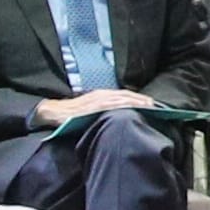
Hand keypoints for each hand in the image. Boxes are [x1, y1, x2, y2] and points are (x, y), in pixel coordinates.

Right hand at [36, 88, 155, 126]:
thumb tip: (121, 114)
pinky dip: (122, 106)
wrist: (54, 112)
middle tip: (155, 105)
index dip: (138, 98)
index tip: (151, 103)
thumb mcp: (91, 107)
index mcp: (102, 94)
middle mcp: (102, 95)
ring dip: (136, 102)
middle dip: (141, 100)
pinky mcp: (93, 107)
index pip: (125, 94)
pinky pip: (111, 106)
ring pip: (121, 99)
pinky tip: (131, 109)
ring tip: (149, 107)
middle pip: (126, 96)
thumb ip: (105, 108)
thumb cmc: (73, 112)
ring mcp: (97, 100)